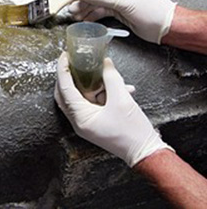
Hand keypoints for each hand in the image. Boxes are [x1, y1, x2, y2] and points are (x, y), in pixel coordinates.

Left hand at [54, 52, 172, 166]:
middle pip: (66, 93)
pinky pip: (91, 102)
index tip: (64, 56)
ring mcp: (85, 122)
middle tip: (74, 61)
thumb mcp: (122, 99)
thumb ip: (111, 78)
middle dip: (70, 75)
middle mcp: (79, 121)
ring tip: (105, 74)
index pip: (65, 88)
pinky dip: (100, 92)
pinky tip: (118, 87)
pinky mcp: (94, 121)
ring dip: (90, 84)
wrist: (145, 152)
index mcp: (80, 117)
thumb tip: (105, 63)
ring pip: (79, 97)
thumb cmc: (133, 132)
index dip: (63, 70)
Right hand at [68, 0, 176, 43]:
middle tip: (71, 6)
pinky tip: (84, 19)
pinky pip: (101, 10)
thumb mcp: (124, 0)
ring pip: (97, 1)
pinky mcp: (118, 10)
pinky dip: (92, 15)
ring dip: (85, 8)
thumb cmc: (152, 9)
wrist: (164, 27)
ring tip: (75, 14)